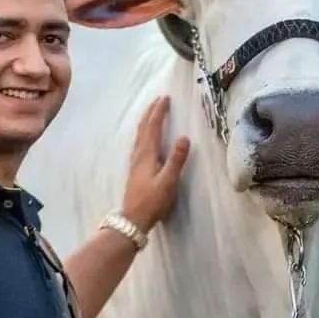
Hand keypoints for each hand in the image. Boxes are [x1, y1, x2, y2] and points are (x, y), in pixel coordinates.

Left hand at [122, 96, 190, 231]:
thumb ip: (176, 160)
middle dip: (151, 112)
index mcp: (147, 154)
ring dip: (147, 121)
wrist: (133, 219)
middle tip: (159, 99)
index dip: (159, 112)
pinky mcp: (136, 169)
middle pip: (143, 128)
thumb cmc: (152, 201)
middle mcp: (139, 154)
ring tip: (153, 113)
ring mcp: (135, 162)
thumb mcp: (168, 181)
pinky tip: (145, 138)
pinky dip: (144, 132)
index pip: (153, 127)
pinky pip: (140, 142)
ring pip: (140, 134)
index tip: (166, 98)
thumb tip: (185, 137)